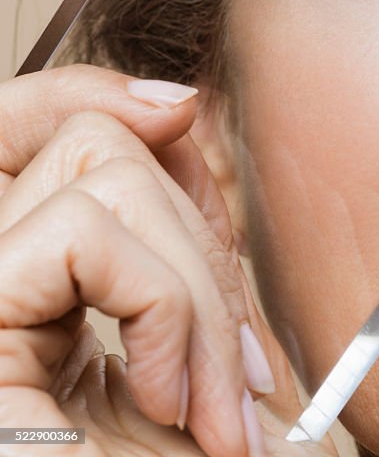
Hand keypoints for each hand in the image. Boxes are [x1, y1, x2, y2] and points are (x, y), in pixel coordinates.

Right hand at [0, 65, 335, 456]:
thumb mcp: (185, 353)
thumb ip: (170, 247)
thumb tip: (172, 107)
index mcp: (23, 299)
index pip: (29, 132)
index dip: (96, 98)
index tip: (185, 111)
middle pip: (83, 145)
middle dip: (198, 238)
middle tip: (233, 370)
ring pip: (94, 172)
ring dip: (194, 287)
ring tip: (206, 400)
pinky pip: (85, 236)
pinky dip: (164, 308)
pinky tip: (168, 401)